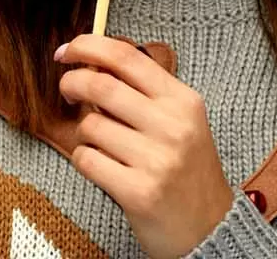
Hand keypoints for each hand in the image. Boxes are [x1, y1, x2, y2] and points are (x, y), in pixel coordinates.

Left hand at [57, 35, 235, 258]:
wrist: (210, 229)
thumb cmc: (187, 171)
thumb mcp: (182, 121)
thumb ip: (145, 93)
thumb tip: (93, 62)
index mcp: (184, 101)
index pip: (127, 57)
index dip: (89, 46)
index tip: (66, 51)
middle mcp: (173, 127)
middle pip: (101, 85)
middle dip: (72, 83)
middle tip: (68, 90)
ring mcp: (157, 160)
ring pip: (90, 125)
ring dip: (84, 132)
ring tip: (103, 144)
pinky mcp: (138, 192)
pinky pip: (86, 160)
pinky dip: (85, 160)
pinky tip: (102, 167)